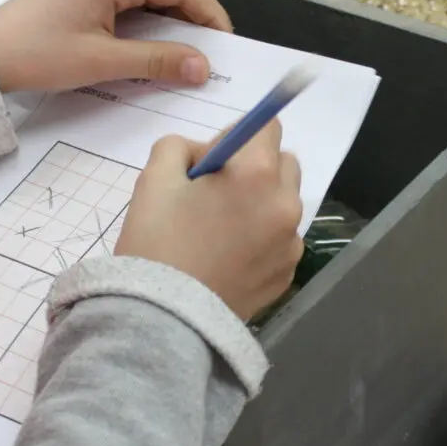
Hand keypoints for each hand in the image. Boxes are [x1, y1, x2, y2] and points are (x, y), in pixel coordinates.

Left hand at [0, 0, 232, 92]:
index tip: (226, 46)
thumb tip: (203, 67)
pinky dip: (149, 22)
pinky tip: (155, 48)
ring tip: (187, 55)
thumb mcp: (102, 61)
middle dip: (194, 20)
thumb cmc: (39, 55)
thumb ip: (157, 61)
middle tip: (211, 55)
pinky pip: (130, 1)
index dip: (211, 15)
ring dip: (171, 23)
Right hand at [115, 119, 303, 320]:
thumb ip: (182, 147)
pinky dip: (263, 239)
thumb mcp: (155, 177)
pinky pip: (282, 240)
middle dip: (256, 168)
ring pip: (284, 204)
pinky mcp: (287, 274)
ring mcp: (291, 243)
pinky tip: (229, 257)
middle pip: (284, 164)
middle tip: (216, 194)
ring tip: (221, 231)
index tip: (213, 161)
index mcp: (257, 173)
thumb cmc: (156, 242)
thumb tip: (208, 156)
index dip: (238, 138)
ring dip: (262, 204)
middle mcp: (286, 204)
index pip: (268, 126)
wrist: (163, 319)